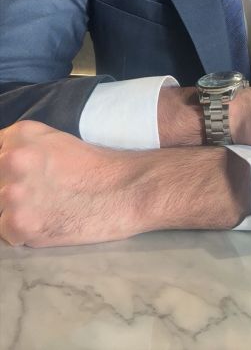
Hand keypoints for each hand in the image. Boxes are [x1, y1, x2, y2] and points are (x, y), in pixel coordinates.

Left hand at [0, 120, 139, 246]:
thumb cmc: (92, 166)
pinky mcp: (18, 224)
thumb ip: (17, 146)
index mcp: (20, 135)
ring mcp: (13, 193)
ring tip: (42, 207)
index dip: (4, 170)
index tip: (17, 177)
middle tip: (37, 194)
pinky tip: (45, 221)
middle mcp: (11, 159)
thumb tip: (1, 163)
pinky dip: (21, 232)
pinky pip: (4, 231)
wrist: (123, 191)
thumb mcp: (51, 139)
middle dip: (8, 189)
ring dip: (14, 210)